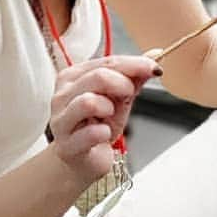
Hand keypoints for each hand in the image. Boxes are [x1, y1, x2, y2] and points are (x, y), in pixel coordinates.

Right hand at [47, 55, 159, 187]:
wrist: (86, 160)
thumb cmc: (99, 125)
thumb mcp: (119, 98)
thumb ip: (134, 77)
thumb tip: (155, 56)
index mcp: (73, 77)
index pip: (106, 62)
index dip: (134, 64)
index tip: (154, 68)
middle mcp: (62, 96)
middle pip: (97, 77)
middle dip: (123, 84)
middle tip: (129, 95)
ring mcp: (61, 120)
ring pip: (88, 102)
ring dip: (109, 107)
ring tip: (109, 115)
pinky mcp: (66, 146)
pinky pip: (90, 133)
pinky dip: (104, 133)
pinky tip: (104, 133)